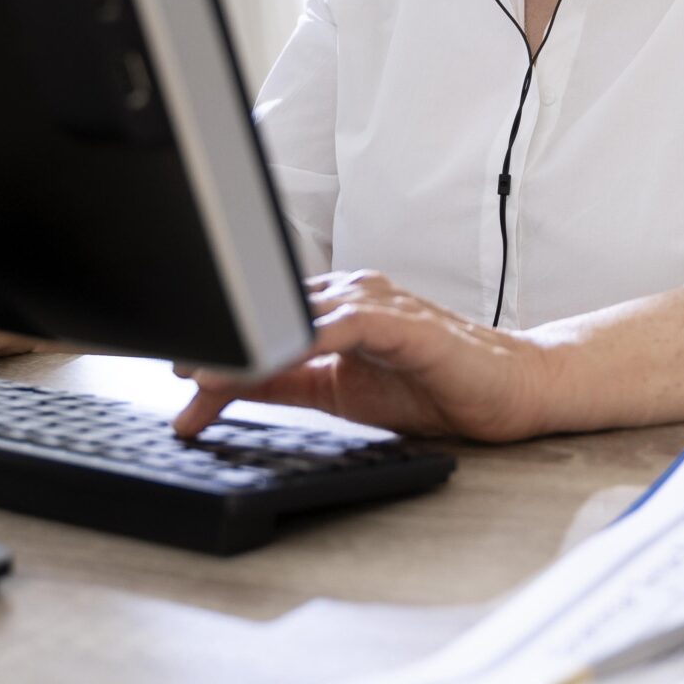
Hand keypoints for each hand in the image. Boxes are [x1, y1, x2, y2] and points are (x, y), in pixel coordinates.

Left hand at [172, 270, 555, 441]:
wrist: (510, 391)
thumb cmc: (433, 384)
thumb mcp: (337, 390)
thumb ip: (285, 379)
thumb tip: (222, 382)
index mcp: (336, 304)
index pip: (263, 318)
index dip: (218, 344)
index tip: (175, 373)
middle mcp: (352, 292)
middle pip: (270, 312)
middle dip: (221, 341)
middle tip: (173, 369)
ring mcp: (378, 302)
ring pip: (298, 314)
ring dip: (249, 341)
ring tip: (206, 369)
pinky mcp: (404, 323)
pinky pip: (344, 326)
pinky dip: (304, 339)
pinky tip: (275, 354)